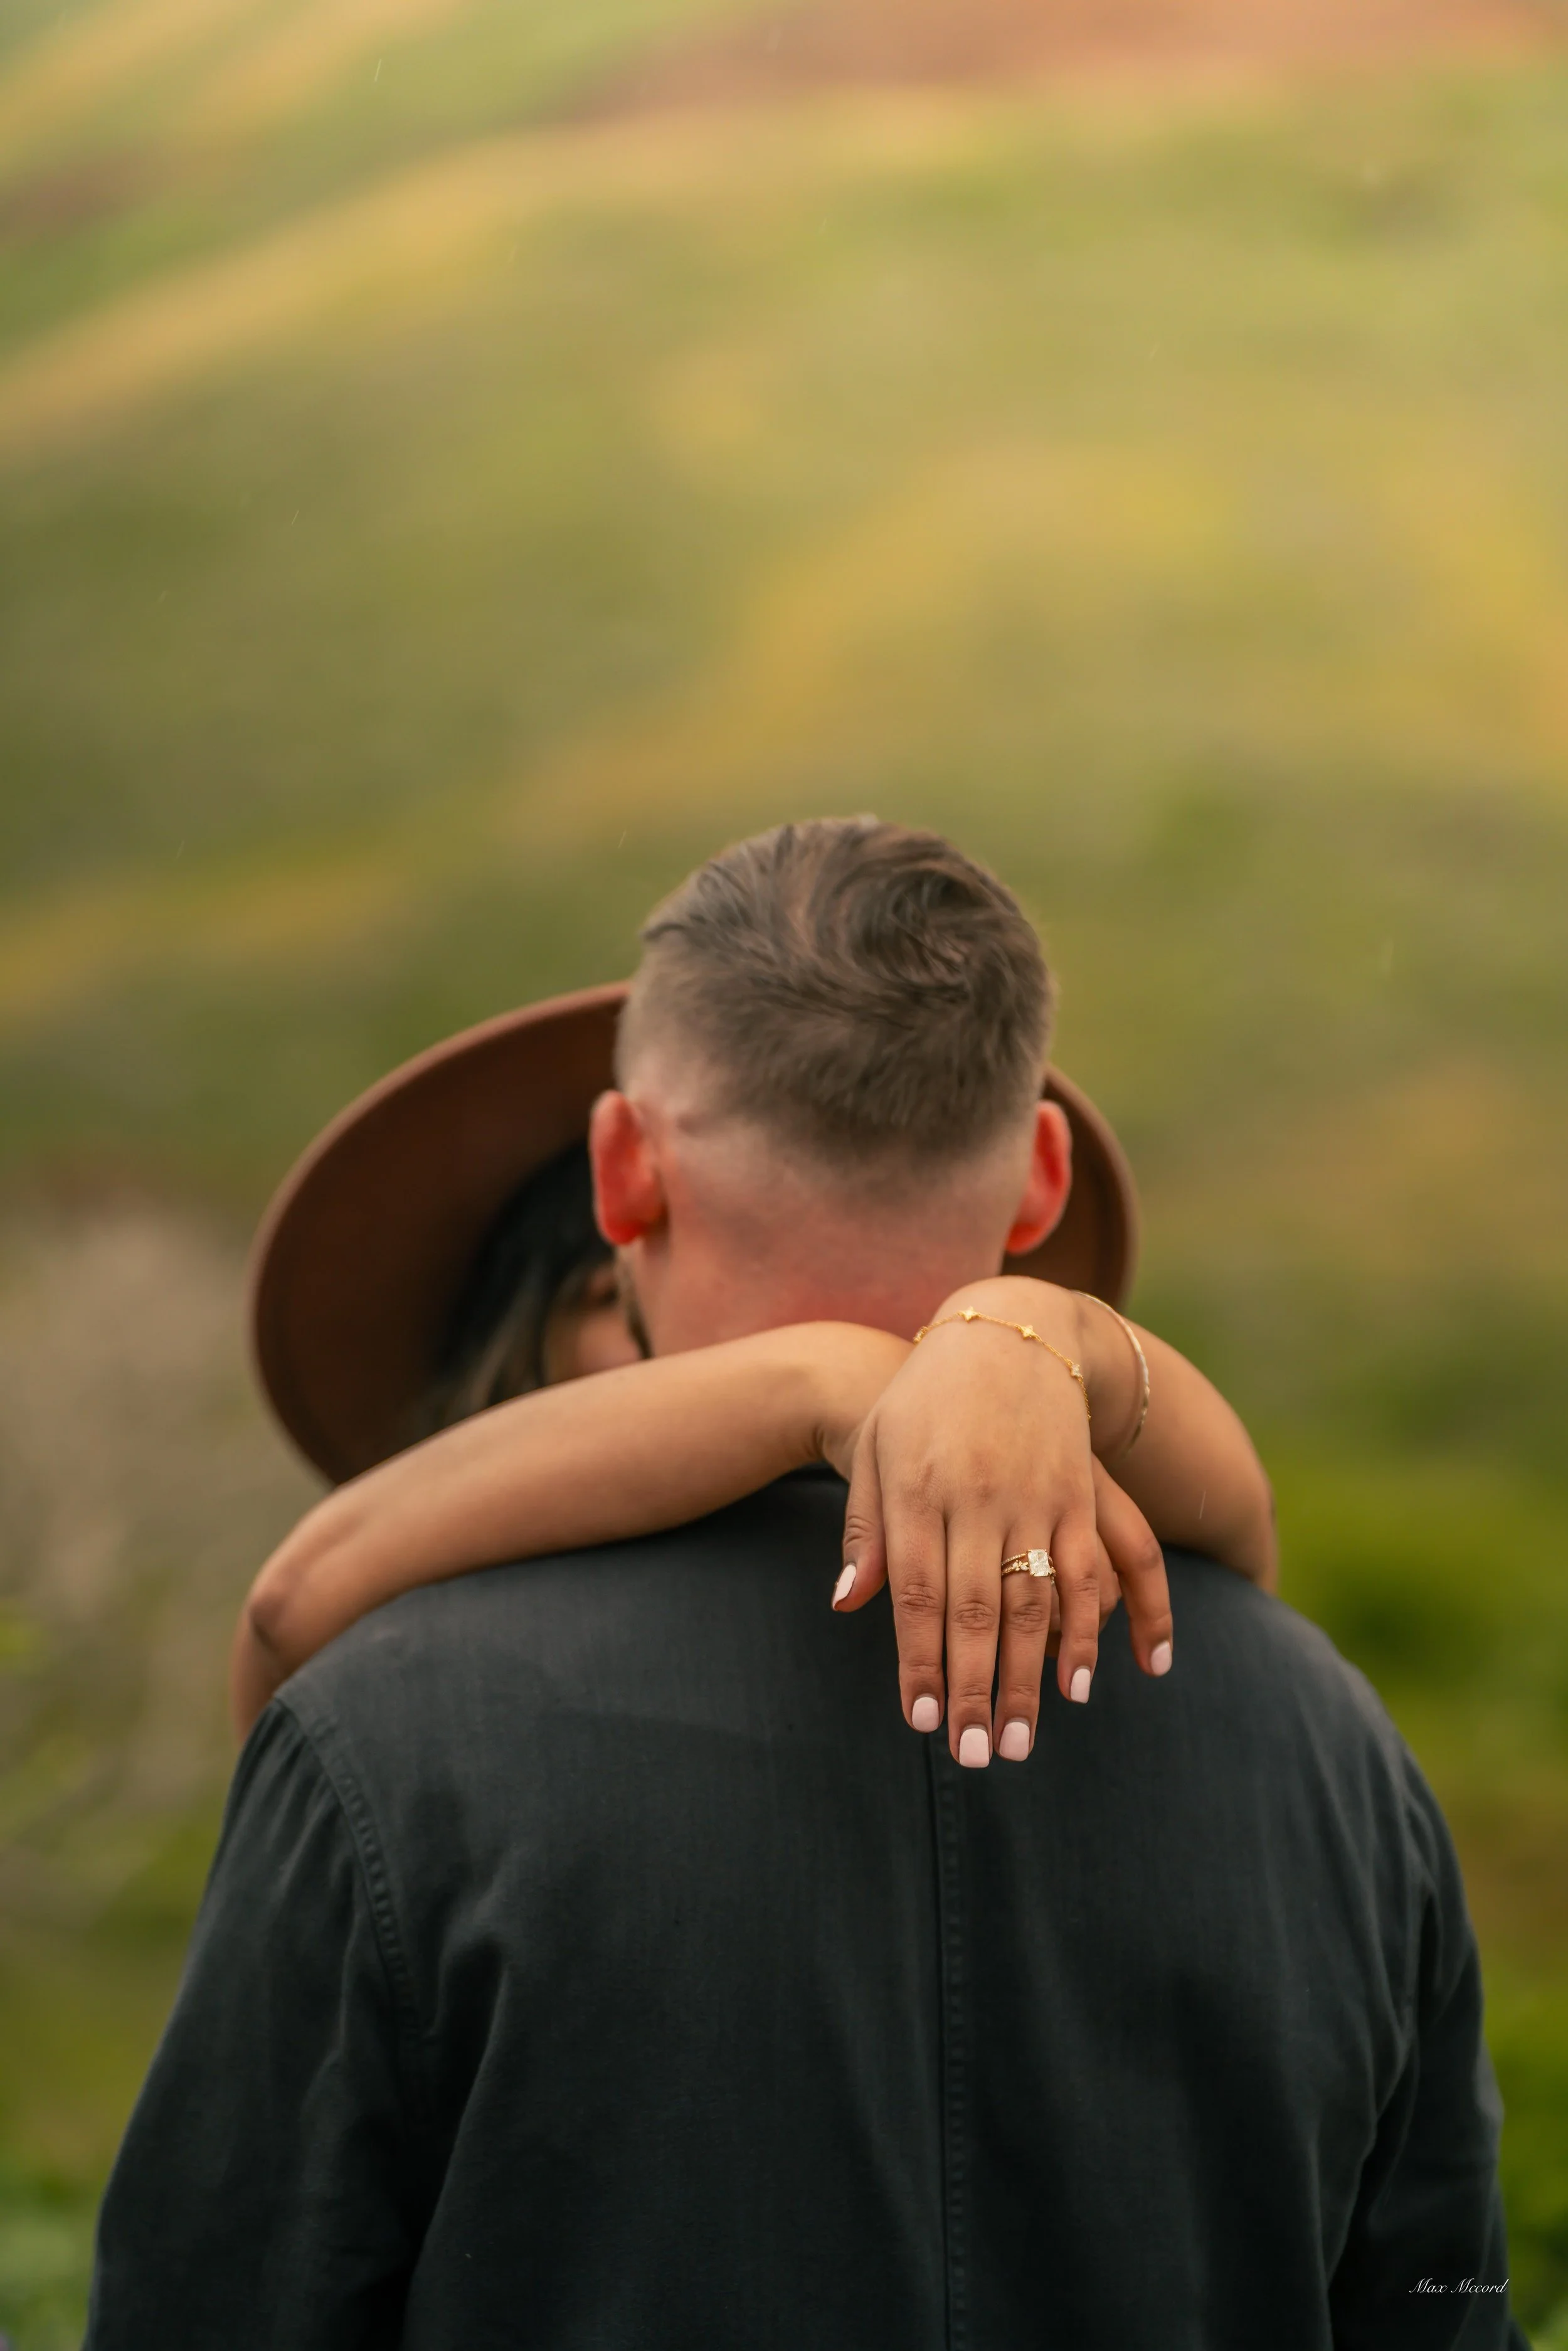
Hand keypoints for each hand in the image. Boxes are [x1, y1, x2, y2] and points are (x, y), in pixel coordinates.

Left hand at [827, 1294, 1173, 1766]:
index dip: (920, 1663)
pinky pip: (1093, 1571)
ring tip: (1024, 1741)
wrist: (1007, 1334)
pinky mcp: (1081, 1493)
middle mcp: (980, 1495)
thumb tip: (847, 1604)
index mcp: (919, 1488)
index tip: (921, 1723)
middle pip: (977, 1610)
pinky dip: (1091, 1631)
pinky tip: (1084, 1682)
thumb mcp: (876, 1447)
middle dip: (976, 1691)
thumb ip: (864, 1528)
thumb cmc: (923, 1400)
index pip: (917, 1594)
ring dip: (1033, 1678)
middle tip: (977, 1757)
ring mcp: (1037, 1495)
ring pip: (1036, 1601)